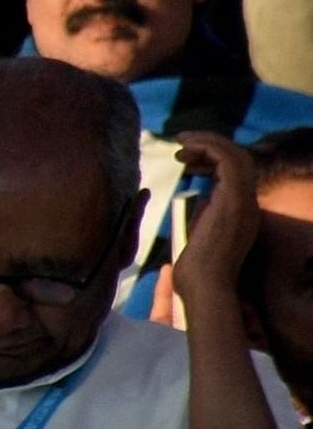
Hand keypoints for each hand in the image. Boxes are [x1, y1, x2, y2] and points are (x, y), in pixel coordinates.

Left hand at [172, 130, 262, 322]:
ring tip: (180, 142)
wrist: (204, 285)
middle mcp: (248, 203)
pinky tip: (184, 148)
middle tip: (181, 145)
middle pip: (240, 159)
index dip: (212, 159)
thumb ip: (204, 212)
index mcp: (240, 211)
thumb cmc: (196, 269)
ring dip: (207, 142)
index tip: (185, 160)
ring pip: (236, 155)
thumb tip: (198, 196)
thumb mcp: (200, 231)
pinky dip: (207, 147)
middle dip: (210, 146)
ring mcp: (244, 201)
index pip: (236, 173)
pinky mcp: (236, 199)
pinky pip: (228, 160)